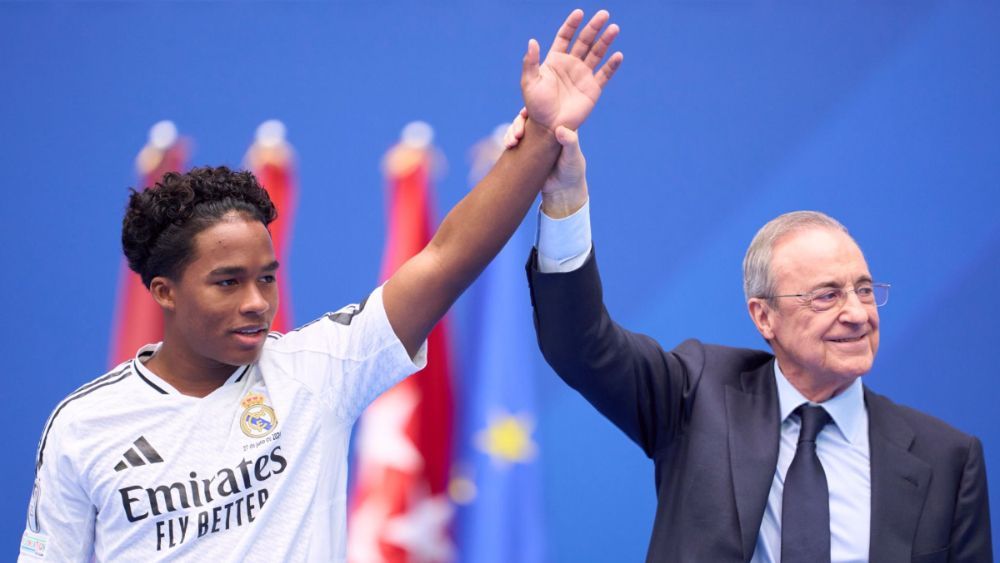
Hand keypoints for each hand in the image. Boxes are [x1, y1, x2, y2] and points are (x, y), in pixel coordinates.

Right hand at [504, 108, 587, 217]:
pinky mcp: (525, 151)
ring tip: (511, 142)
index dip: (533, 109)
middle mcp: (545, 130)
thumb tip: (560, 129)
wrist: (562, 190)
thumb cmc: (572, 171)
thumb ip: (570, 143)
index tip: (524, 114)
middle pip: (528, 119)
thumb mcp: (573, 157)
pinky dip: (509, 140)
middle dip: (518, 122)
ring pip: (519, 129)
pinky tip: (508, 145)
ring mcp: (534, 140)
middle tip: (517, 134)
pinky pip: (514, 141)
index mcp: (558, 126)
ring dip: (511, 131)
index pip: (544, 112)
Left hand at [521, 9, 622, 131]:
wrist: (548, 127)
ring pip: (597, 53)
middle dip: (594, 27)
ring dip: (606, 41)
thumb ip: (530, 62)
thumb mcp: (529, 82)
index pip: (565, 36)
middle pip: (584, 40)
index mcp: (555, 59)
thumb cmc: (536, 105)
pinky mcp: (593, 88)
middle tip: (603, 14)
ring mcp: (583, 75)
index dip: (572, 24)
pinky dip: (611, 65)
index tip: (579, 13)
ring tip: (614, 28)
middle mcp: (571, 64)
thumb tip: (532, 41)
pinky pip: (604, 74)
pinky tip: (617, 55)